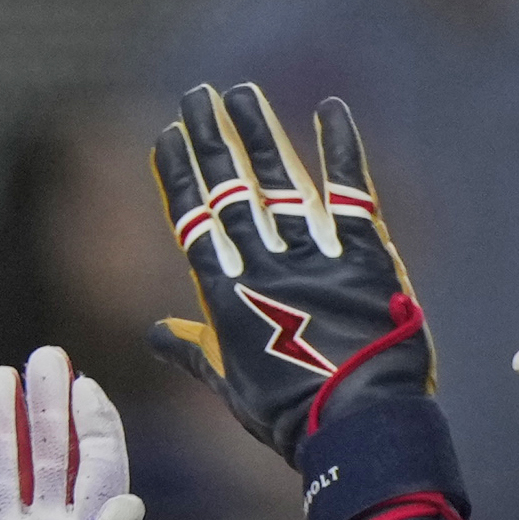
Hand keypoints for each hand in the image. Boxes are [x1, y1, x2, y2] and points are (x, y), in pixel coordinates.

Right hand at [148, 84, 434, 467]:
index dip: (180, 176)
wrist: (357, 427)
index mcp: (227, 298)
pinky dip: (340, 150)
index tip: (167, 136)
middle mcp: (264, 267)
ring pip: (278, 181)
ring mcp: (314, 257)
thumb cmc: (291, 417)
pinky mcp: (363, 256)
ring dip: (259, 132)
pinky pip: (348, 193)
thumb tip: (155, 332)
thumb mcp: (232, 386)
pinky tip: (332, 110)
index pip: (194, 221)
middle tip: (197, 94)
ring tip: (241, 92)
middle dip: (211, 139)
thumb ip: (194, 350)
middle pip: (230, 189)